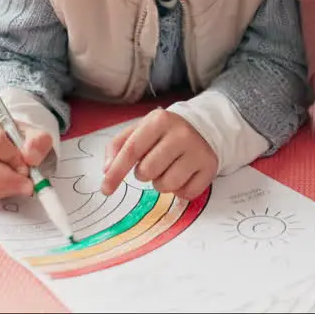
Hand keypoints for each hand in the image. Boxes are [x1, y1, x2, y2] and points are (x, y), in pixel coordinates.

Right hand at [0, 113, 53, 200]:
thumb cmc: (20, 140)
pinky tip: (12, 187)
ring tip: (22, 185)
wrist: (14, 149)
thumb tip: (30, 156)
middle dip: (8, 177)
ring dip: (6, 187)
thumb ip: (38, 142)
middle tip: (26, 181)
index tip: (27, 165)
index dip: (12, 157)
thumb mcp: (36, 135)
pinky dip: (0, 193)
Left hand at [100, 108, 217, 200]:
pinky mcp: (210, 167)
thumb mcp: (140, 130)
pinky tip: (183, 175)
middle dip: (143, 174)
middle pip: (147, 171)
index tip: (105, 189)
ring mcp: (198, 151)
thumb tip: (107, 169)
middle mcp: (181, 134)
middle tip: (152, 163)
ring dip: (161, 183)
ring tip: (168, 169)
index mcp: (159, 120)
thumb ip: (119, 146)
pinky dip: (180, 190)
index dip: (116, 172)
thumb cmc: (164, 132)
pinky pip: (186, 194)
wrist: (203, 126)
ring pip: (167, 185)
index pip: (132, 150)